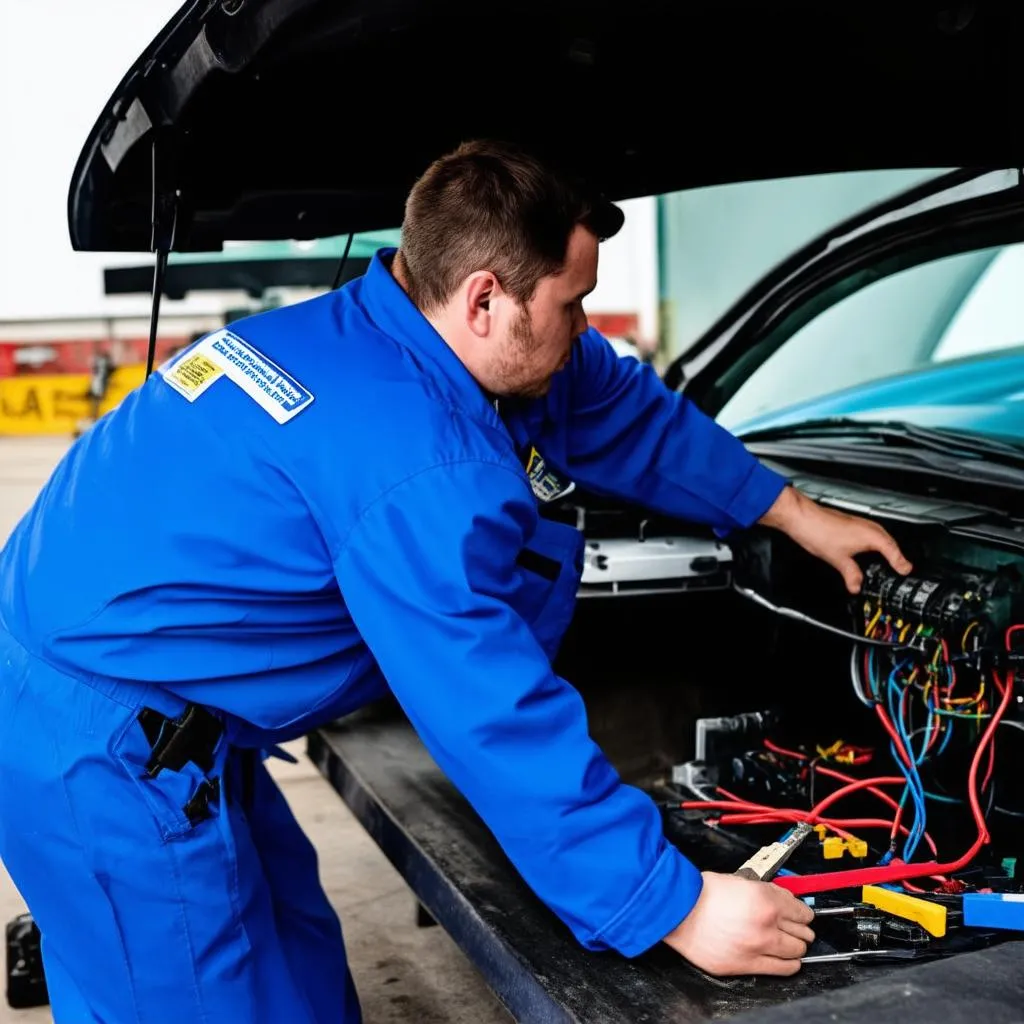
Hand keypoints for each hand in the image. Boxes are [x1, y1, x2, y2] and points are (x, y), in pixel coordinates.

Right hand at [662, 872, 815, 976]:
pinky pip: (781, 969)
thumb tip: (784, 900)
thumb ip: (766, 892)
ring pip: (796, 952)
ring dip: (796, 947)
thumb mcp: (741, 881)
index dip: (804, 912)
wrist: (678, 911)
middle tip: (797, 927)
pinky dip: (788, 964)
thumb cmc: (702, 893)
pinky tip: (786, 959)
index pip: (802, 912)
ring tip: (791, 943)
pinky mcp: (746, 965)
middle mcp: (766, 926)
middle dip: (802, 929)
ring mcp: (757, 948)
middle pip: (803, 933)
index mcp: (765, 901)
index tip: (803, 914)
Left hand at [758, 485, 911, 592]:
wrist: (802, 518)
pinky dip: (873, 543)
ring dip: (885, 548)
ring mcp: (860, 523)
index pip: (893, 551)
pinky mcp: (851, 523)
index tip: (906, 570)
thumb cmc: (818, 531)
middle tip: (901, 567)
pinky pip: (870, 534)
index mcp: (871, 535)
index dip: (901, 562)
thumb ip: (851, 575)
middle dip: (896, 555)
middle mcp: (868, 527)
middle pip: (889, 542)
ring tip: (887, 560)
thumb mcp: (838, 560)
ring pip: (880, 537)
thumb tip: (856, 586)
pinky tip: (866, 550)